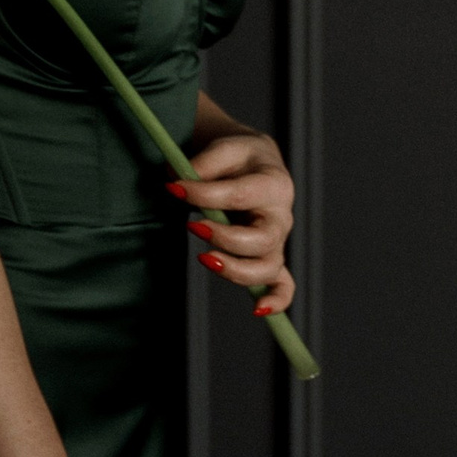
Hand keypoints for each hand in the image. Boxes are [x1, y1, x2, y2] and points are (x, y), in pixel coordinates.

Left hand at [170, 131, 295, 315]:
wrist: (254, 163)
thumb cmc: (238, 157)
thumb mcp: (224, 147)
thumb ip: (204, 163)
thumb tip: (178, 181)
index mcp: (273, 184)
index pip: (240, 195)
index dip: (204, 194)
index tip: (173, 187)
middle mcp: (280, 217)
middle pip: (261, 240)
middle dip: (224, 238)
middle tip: (192, 224)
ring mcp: (277, 241)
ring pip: (268, 268)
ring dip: (236, 270)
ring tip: (205, 258)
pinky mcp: (270, 257)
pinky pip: (283, 285)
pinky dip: (276, 300)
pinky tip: (257, 309)